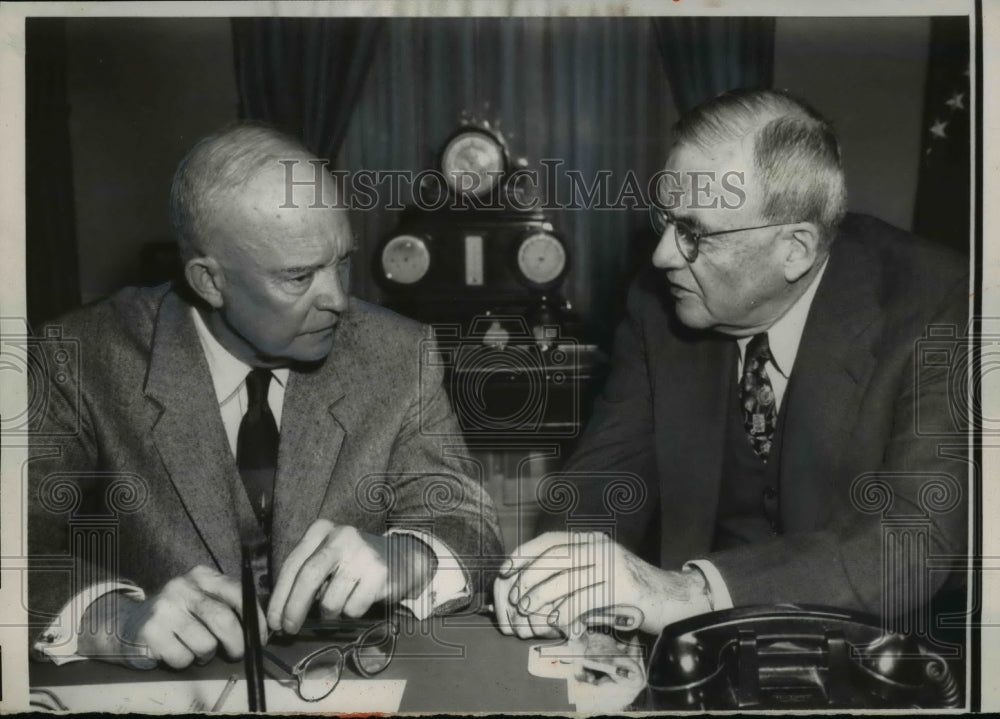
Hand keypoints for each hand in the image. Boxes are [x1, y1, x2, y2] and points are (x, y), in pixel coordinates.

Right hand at [78, 565, 264, 669]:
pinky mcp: (150, 633)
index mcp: (201, 576)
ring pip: (205, 644)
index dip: (255, 619)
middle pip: (223, 619)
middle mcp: (182, 587)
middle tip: (237, 654)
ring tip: (197, 649)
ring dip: (206, 655)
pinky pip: (184, 658)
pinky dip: (186, 662)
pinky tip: (176, 651)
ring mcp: (164, 609)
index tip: (260, 638)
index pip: (238, 593)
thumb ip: (227, 605)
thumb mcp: (201, 598)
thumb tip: (259, 630)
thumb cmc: (177, 614)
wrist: (127, 624)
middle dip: (237, 643)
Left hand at [267, 519, 435, 633]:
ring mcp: (362, 553)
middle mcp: (341, 536)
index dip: (279, 596)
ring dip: (330, 612)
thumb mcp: (327, 557)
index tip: (273, 621)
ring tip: (341, 601)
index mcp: (322, 530)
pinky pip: (353, 608)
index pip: (292, 564)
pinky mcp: (379, 573)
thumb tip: (279, 612)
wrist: (402, 557)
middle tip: (288, 629)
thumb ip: (304, 575)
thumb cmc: (354, 563)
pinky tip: (360, 597)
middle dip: (293, 608)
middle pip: (308, 577)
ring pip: (330, 600)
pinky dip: (352, 612)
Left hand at [494, 531, 711, 637]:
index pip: (550, 541)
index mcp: (592, 540)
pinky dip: (564, 614)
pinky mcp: (622, 587)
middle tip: (515, 602)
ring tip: (529, 616)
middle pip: (553, 559)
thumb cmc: (628, 593)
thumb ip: (571, 575)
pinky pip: (583, 600)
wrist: (672, 600)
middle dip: (528, 581)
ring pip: (565, 580)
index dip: (524, 554)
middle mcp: (601, 547)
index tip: (504, 571)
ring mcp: (613, 565)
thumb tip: (528, 586)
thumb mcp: (598, 575)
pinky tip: (557, 623)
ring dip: (541, 600)